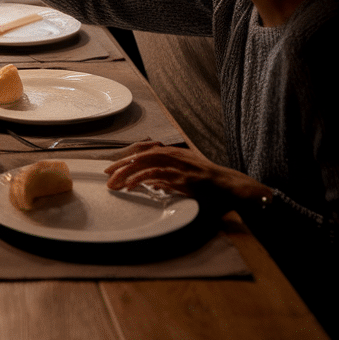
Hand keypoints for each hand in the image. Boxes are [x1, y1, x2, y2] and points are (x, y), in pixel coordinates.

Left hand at [103, 142, 269, 209]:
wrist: (231, 187)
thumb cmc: (209, 185)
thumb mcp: (185, 177)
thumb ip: (168, 179)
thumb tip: (152, 184)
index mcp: (174, 154)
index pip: (144, 152)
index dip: (127, 158)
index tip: (112, 167)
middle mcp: (175, 155)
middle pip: (141, 155)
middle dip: (122, 164)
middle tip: (107, 174)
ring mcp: (179, 165)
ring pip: (146, 163)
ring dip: (128, 172)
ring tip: (115, 182)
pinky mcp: (183, 178)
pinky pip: (158, 175)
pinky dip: (142, 179)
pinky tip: (131, 185)